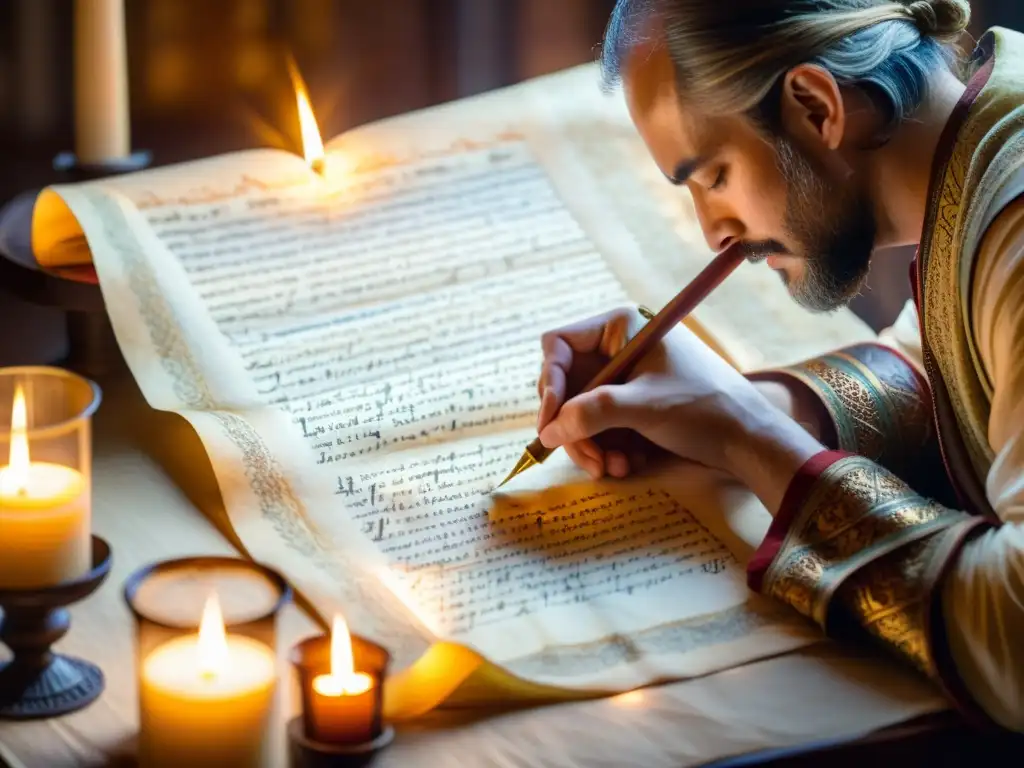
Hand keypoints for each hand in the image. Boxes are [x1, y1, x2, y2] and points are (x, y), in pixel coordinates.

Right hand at [535, 306, 823, 511]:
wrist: (750, 439)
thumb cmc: (703, 408)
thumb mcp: (643, 407)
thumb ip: (590, 414)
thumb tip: (548, 432)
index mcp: (619, 327)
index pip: (558, 346)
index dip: (549, 384)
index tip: (552, 422)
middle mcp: (617, 348)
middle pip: (566, 385)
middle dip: (573, 426)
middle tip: (588, 458)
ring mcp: (624, 378)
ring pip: (579, 412)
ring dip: (591, 444)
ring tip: (613, 468)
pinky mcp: (632, 405)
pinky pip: (600, 425)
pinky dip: (607, 448)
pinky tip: (627, 464)